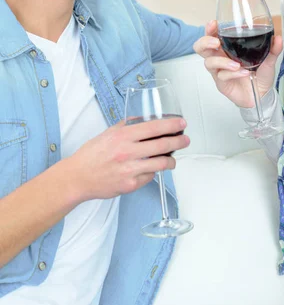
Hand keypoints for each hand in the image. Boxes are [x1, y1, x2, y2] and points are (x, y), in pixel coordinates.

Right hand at [66, 117, 189, 201]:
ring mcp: (130, 170)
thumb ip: (127, 126)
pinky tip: (151, 169)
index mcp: (123, 136)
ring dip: (171, 160)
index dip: (172, 125)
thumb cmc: (91, 154)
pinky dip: (153, 172)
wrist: (78, 177)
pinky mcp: (131, 185)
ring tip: (172, 158)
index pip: (154, 127)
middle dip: (178, 142)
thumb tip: (145, 120)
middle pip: (162, 145)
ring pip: (161, 164)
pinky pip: (150, 177)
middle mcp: (128, 152)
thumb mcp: (108, 133)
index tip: (182, 124)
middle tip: (185, 140)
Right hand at [193, 20, 282, 108]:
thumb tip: (278, 38)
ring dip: (222, 61)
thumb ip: (273, 49)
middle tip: (216, 42)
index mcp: (227, 48)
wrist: (262, 94)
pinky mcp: (221, 83)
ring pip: (208, 62)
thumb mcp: (269, 59)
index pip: (212, 35)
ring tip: (236, 64)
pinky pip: (221, 76)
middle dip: (205, 42)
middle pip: (201, 47)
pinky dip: (233, 74)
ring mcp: (219, 70)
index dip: (209, 29)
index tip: (214, 23)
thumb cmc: (260, 75)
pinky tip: (244, 73)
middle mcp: (220, 57)